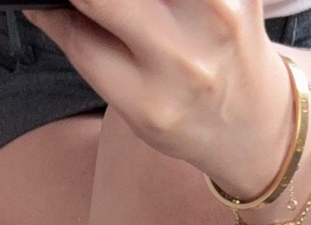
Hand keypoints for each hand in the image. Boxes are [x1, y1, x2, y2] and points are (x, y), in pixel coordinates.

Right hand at [26, 0, 295, 199]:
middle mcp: (183, 60)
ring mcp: (218, 16)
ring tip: (135, 10)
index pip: (77, 29)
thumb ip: (86, 48)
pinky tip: (169, 5)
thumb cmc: (185, 115)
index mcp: (148, 101)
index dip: (53, 4)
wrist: (257, 127)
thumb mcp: (129, 106)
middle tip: (103, 8)